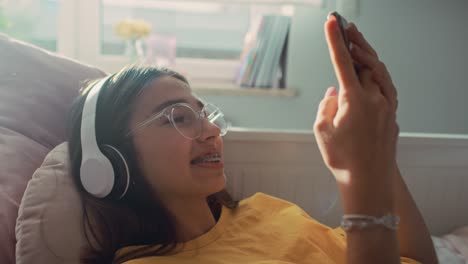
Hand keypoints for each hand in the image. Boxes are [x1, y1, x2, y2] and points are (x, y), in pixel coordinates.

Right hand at [314, 16, 398, 190]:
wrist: (370, 181)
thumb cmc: (343, 159)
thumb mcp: (322, 132)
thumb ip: (325, 106)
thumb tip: (333, 93)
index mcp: (354, 101)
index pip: (343, 63)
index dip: (335, 41)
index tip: (331, 23)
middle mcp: (374, 99)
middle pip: (366, 61)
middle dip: (354, 42)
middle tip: (345, 26)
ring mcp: (386, 106)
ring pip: (379, 71)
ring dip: (368, 55)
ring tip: (357, 43)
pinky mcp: (391, 114)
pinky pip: (386, 85)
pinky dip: (377, 72)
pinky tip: (372, 70)